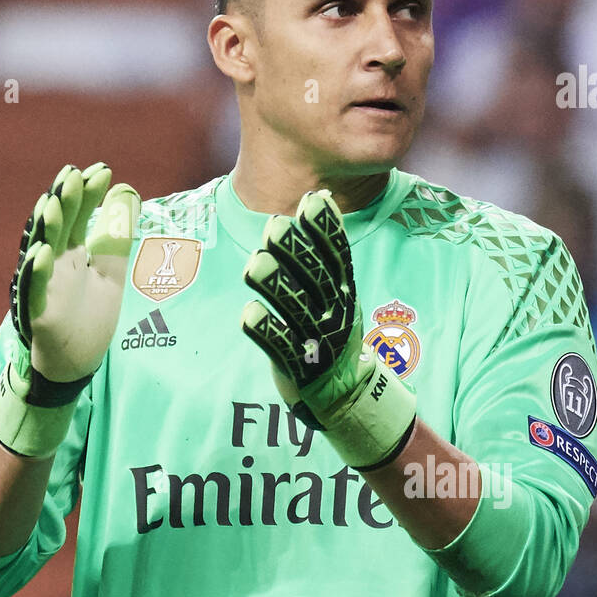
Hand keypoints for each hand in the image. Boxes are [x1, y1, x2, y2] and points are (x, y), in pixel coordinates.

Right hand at [10, 163, 139, 383]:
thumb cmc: (88, 317)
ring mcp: (45, 289)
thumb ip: (116, 237)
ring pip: (41, 254)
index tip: (102, 171)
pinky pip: (35, 293)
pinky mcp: (39, 315)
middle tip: (75, 174)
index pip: (78, 217)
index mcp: (70, 254)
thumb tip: (127, 193)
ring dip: (47, 229)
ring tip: (54, 202)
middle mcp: (54, 266)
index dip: (87, 195)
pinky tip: (43, 253)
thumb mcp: (110, 272)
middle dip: (65, 201)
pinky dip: (37, 274)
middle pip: (58, 228)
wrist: (75, 363)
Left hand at [240, 189, 415, 468]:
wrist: (348, 397)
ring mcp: (319, 341)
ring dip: (276, 287)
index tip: (313, 202)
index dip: (327, 229)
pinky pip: (282, 348)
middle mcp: (335, 314)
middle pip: (316, 279)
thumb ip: (323, 252)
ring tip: (254, 265)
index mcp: (344, 293)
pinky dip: (267, 332)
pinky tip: (248, 314)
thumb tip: (317, 199)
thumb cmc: (330, 332)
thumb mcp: (336, 293)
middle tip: (274, 226)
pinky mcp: (300, 368)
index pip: (339, 256)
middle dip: (297, 251)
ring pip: (297, 310)